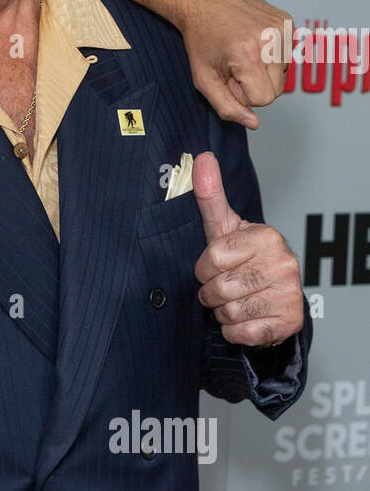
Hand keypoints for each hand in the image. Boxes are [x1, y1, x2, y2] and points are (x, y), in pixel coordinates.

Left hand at [178, 0, 292, 130]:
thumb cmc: (200, 38)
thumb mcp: (204, 78)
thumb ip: (227, 107)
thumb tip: (253, 124)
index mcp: (249, 55)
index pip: (263, 99)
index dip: (243, 95)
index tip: (229, 78)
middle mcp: (271, 40)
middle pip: (277, 90)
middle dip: (254, 85)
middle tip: (233, 66)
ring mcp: (283, 28)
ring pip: (283, 75)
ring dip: (263, 71)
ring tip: (242, 53)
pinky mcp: (288, 22)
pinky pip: (286, 56)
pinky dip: (271, 56)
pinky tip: (252, 42)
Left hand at [193, 151, 303, 346]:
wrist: (275, 294)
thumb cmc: (243, 258)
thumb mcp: (224, 227)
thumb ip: (210, 195)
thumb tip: (202, 158)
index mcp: (266, 236)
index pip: (212, 258)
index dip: (204, 268)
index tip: (214, 267)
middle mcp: (283, 263)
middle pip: (219, 288)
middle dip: (211, 293)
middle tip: (223, 287)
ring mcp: (289, 293)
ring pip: (229, 312)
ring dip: (223, 312)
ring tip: (235, 300)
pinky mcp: (288, 321)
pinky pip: (242, 333)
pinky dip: (235, 330)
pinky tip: (246, 317)